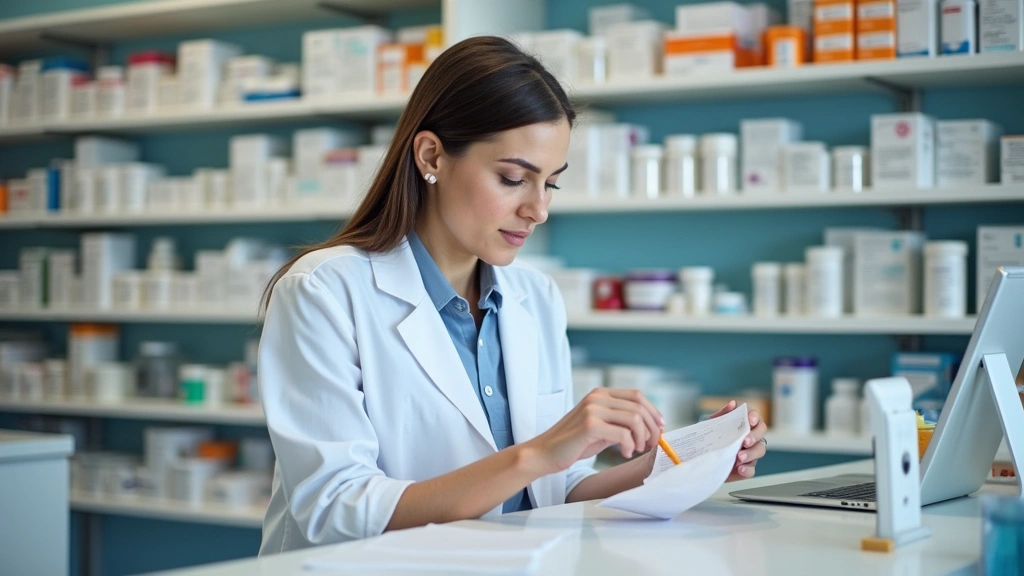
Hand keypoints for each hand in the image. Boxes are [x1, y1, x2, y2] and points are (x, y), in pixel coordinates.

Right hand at [525, 388, 664, 474]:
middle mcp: (597, 397)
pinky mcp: (590, 425)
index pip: (637, 395)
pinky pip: (623, 433)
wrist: (545, 452)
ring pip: (634, 419)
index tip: (660, 427)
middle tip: (652, 444)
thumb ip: (620, 423)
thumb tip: (650, 429)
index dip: (653, 411)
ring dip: (642, 437)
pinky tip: (624, 453)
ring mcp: (592, 409)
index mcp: (600, 394)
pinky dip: (629, 445)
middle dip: (652, 427)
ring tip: (636, 449)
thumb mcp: (600, 428)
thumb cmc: (574, 443)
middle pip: (639, 406)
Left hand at [708, 401, 767, 481]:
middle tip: (745, 441)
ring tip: (739, 457)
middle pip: (761, 433)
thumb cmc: (709, 438)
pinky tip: (740, 468)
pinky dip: (747, 469)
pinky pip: (752, 470)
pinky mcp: (745, 468)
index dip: (755, 417)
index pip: (755, 418)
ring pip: (760, 450)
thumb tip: (733, 404)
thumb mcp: (711, 425)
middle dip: (755, 436)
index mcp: (743, 425)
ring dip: (751, 453)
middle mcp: (750, 438)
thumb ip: (722, 414)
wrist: (700, 459)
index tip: (750, 421)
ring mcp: (750, 453)